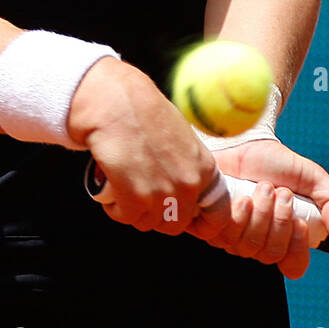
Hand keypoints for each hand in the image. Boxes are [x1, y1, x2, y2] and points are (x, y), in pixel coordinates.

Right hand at [70, 57, 228, 236]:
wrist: (116, 103)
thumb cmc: (144, 114)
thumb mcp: (183, 140)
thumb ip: (188, 168)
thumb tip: (184, 190)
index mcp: (205, 169)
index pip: (216, 215)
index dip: (197, 220)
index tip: (181, 216)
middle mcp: (188, 184)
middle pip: (176, 224)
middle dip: (159, 215)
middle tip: (143, 196)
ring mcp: (163, 194)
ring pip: (149, 223)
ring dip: (134, 210)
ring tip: (125, 186)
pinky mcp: (135, 199)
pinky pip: (126, 218)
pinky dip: (116, 208)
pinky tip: (112, 188)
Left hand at [186, 136, 328, 278]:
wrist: (244, 143)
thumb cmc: (275, 162)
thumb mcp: (313, 178)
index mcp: (284, 236)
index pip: (293, 265)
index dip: (297, 250)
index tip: (300, 222)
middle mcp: (259, 242)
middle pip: (271, 255)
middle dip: (279, 222)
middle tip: (281, 193)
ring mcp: (234, 238)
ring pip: (249, 246)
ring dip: (261, 213)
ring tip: (263, 187)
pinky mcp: (212, 227)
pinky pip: (225, 237)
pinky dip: (238, 216)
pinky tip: (243, 198)